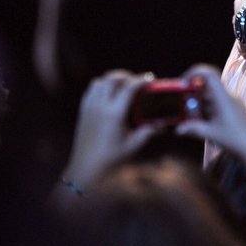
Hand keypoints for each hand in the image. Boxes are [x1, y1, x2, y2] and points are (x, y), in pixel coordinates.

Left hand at [59, 70, 157, 190]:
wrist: (86, 169)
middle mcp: (100, 107)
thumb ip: (149, 131)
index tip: (150, 79)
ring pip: (100, 82)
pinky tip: (108, 96)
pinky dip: (101, 87)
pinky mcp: (83, 112)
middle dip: (126, 76)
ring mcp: (89, 108)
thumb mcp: (134, 144)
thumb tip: (163, 124)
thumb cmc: (112, 158)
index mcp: (114, 114)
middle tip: (136, 81)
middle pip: (112, 78)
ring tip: (122, 87)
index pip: (129, 87)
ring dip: (112, 81)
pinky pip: (91, 91)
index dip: (142, 80)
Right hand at [177, 64, 245, 155]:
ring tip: (190, 114)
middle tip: (182, 101)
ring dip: (200, 101)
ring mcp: (233, 102)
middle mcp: (229, 96)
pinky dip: (208, 107)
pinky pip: (219, 102)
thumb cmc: (235, 139)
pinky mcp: (235, 108)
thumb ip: (194, 129)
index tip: (184, 81)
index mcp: (223, 97)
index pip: (209, 74)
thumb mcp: (211, 134)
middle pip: (208, 85)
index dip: (195, 72)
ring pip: (213, 95)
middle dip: (194, 91)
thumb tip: (178, 129)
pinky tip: (203, 121)